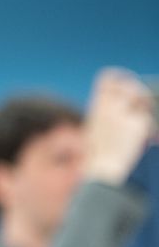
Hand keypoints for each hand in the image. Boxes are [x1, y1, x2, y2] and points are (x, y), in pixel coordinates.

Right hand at [83, 68, 155, 185]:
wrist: (101, 169)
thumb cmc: (100, 153)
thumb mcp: (100, 129)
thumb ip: (113, 115)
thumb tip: (137, 109)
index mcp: (97, 106)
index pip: (108, 78)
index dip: (122, 77)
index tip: (128, 86)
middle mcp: (109, 106)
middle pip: (130, 84)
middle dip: (140, 91)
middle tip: (142, 105)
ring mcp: (123, 115)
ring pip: (143, 101)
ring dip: (146, 111)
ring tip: (145, 126)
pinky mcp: (137, 125)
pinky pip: (147, 121)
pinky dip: (149, 130)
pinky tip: (146, 140)